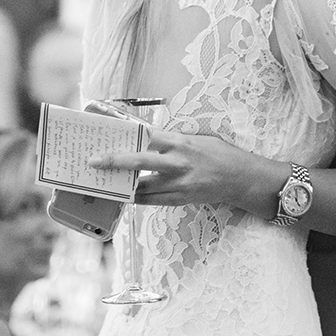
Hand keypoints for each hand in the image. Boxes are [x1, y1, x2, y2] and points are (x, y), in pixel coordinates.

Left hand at [89, 130, 288, 218]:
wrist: (241, 178)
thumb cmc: (218, 154)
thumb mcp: (195, 138)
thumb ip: (170, 140)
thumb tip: (142, 139)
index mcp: (181, 142)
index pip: (147, 137)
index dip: (126, 136)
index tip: (107, 135)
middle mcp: (178, 162)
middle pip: (139, 162)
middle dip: (114, 162)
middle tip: (94, 162)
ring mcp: (178, 184)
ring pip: (141, 187)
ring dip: (121, 185)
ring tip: (103, 182)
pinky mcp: (180, 199)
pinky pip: (152, 201)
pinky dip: (137, 197)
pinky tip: (125, 194)